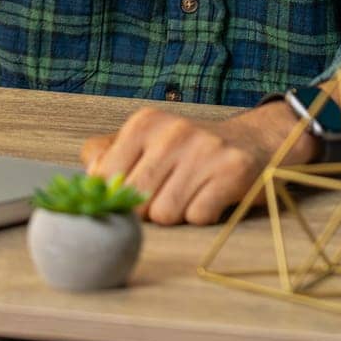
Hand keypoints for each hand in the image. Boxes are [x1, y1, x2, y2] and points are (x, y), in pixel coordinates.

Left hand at [79, 103, 318, 226]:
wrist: (254, 141)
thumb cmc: (189, 150)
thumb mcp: (148, 140)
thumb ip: (108, 154)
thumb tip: (87, 175)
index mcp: (144, 123)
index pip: (105, 179)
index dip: (117, 197)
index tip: (134, 194)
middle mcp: (173, 131)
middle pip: (135, 201)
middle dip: (147, 210)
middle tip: (167, 194)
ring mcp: (204, 150)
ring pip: (165, 214)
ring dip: (177, 214)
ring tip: (191, 194)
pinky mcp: (232, 172)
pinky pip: (197, 217)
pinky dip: (202, 216)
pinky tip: (211, 197)